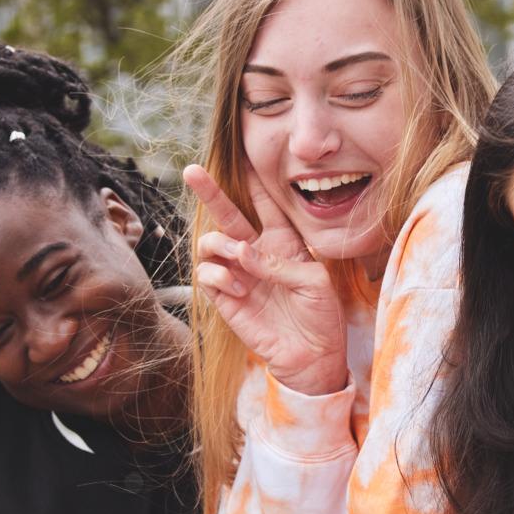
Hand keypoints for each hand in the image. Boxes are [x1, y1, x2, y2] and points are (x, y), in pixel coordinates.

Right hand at [185, 164, 349, 396]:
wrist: (312, 357)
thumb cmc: (321, 316)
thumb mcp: (314, 282)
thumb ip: (280, 263)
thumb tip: (242, 252)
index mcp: (282, 242)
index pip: (264, 205)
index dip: (254, 182)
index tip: (245, 157)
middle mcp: (256, 253)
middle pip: (227, 214)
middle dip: (210, 191)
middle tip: (192, 171)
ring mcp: (237, 274)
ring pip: (210, 242)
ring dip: (219, 244)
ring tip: (237, 257)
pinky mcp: (224, 298)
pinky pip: (206, 275)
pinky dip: (218, 276)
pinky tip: (238, 288)